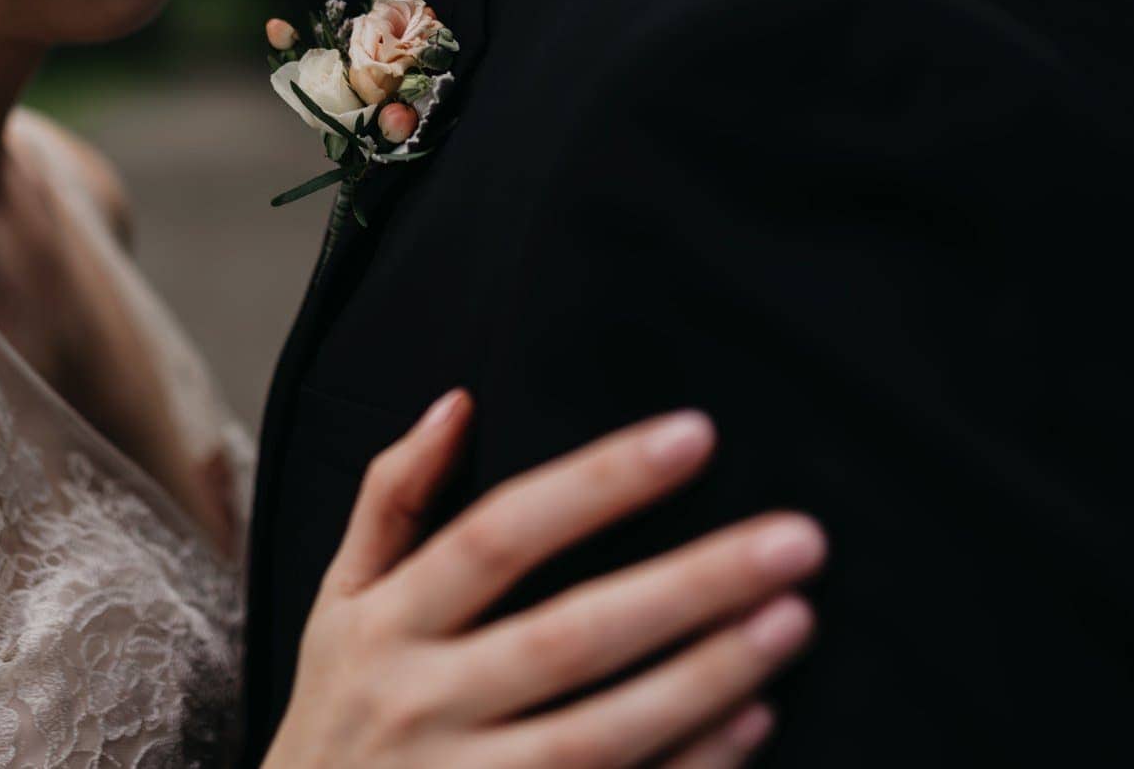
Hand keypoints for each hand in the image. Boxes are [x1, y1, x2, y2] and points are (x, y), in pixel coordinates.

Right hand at [261, 395, 823, 768]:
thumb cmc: (337, 713)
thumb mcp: (336, 603)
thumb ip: (392, 500)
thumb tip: (458, 401)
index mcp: (382, 625)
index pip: (495, 537)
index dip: (595, 484)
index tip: (694, 434)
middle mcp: (420, 705)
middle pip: (568, 637)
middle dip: (689, 583)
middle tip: (797, 538)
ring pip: (602, 734)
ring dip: (706, 678)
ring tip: (795, 619)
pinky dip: (690, 767)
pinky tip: (756, 720)